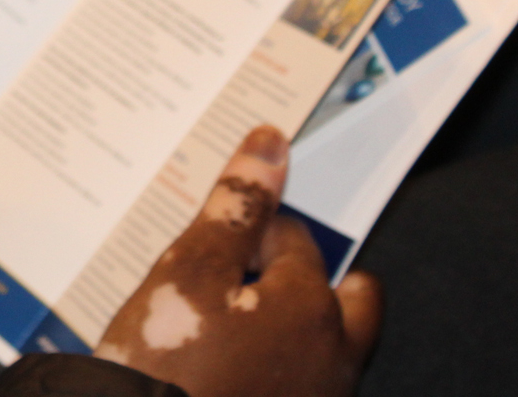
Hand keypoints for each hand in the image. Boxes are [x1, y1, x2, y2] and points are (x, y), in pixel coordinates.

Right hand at [94, 126, 381, 396]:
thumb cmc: (166, 366)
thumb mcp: (188, 271)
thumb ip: (236, 208)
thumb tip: (270, 144)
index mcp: (312, 306)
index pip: (293, 237)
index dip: (251, 230)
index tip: (213, 243)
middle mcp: (336, 357)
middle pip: (350, 297)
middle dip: (311, 276)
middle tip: (253, 276)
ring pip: (332, 345)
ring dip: (295, 326)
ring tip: (232, 325)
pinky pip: (308, 384)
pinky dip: (280, 367)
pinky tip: (233, 370)